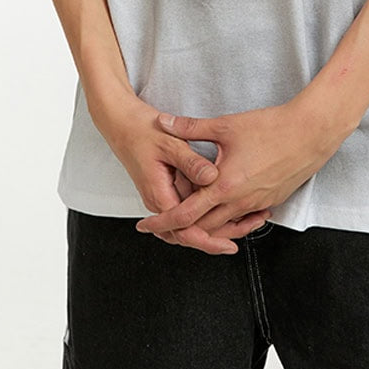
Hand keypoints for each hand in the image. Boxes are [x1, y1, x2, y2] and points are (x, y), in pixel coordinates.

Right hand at [86, 89, 268, 254]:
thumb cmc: (142, 131)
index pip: (184, 230)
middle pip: (189, 232)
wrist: (122, 124)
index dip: (207, 241)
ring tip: (243, 222)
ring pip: (189, 223)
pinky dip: (206, 211)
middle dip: (217, 238)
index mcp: (159, 195)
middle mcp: (160, 202)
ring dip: (214, 226)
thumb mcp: (170, 143)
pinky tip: (227, 205)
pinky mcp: (168, 190)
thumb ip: (191, 162)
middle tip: (246, 231)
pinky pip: (188, 209)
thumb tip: (212, 177)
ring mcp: (164, 197)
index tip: (228, 244)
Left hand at [134, 101, 341, 244]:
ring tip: (190, 220)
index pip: (184, 215)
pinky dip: (229, 222)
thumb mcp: (226, 126)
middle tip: (162, 226)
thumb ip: (191, 128)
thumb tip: (164, 122)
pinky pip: (244, 221)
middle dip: (180, 231)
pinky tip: (224, 212)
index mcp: (223, 186)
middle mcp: (238, 203)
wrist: (311, 133)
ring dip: (205, 228)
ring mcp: (256, 205)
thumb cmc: (270, 127)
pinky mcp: (270, 203)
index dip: (162, 222)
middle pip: (202, 229)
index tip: (145, 225)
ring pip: (224, 229)